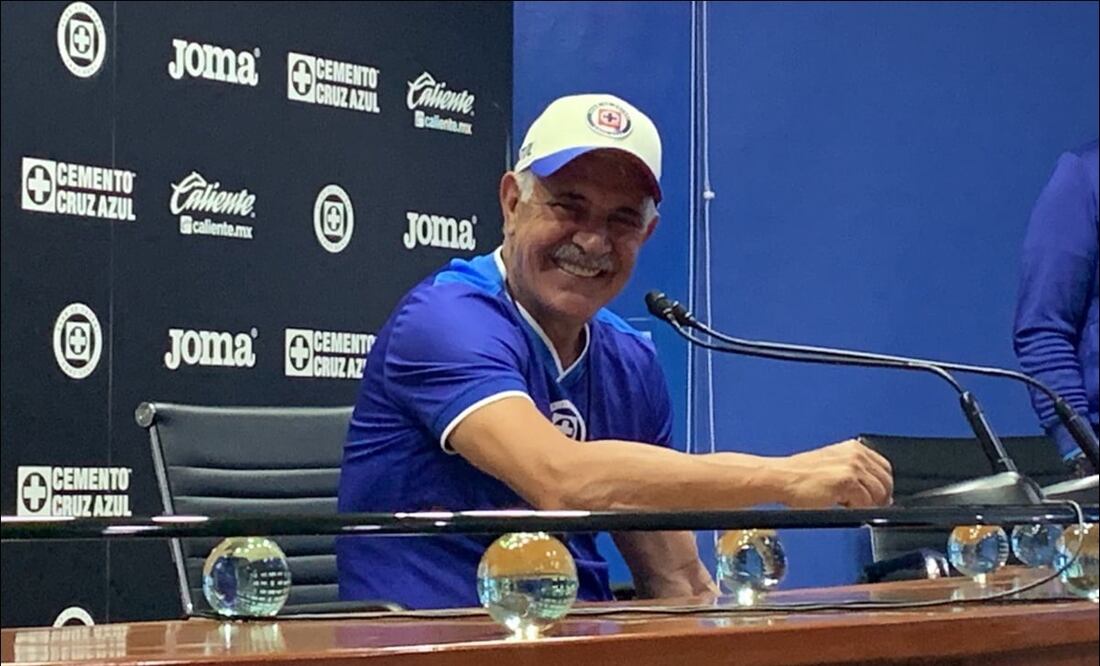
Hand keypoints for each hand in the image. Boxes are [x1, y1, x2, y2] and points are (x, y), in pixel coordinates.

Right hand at [779, 438, 893, 507]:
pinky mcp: (847, 482)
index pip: (885, 469)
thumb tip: (874, 492)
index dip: (883, 486)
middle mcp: (856, 455)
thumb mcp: (831, 464)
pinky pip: (865, 504)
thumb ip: (855, 472)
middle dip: (878, 498)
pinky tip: (840, 505)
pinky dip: (856, 510)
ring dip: (865, 504)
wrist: (780, 478)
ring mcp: (853, 467)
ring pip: (878, 495)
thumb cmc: (799, 475)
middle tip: (863, 507)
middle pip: (886, 483)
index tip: (877, 498)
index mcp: (854, 448)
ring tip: (844, 504)